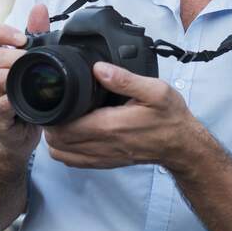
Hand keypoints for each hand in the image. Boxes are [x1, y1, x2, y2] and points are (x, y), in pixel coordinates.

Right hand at [0, 4, 51, 159]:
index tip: (22, 38)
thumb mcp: (31, 61)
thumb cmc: (25, 93)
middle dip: (13, 55)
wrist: (20, 133)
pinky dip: (15, 100)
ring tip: (31, 77)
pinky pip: (2, 104)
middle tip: (32, 58)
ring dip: (14, 76)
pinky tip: (27, 99)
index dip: (1, 31)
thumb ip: (35, 34)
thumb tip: (39, 7)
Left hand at [43, 62, 201, 171]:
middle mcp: (103, 145)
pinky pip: (75, 162)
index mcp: (110, 126)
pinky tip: (71, 134)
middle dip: (49, 124)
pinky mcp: (106, 162)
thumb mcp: (154, 91)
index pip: (66, 127)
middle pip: (58, 142)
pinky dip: (65, 150)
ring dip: (55, 138)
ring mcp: (103, 157)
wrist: (182, 146)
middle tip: (53, 106)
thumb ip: (124, 79)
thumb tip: (98, 68)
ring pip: (62, 155)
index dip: (52, 114)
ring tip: (59, 119)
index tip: (52, 99)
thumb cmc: (169, 117)